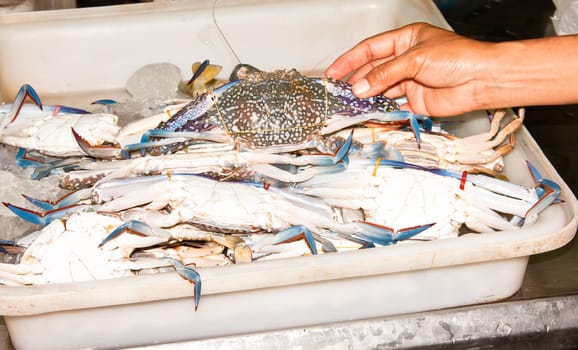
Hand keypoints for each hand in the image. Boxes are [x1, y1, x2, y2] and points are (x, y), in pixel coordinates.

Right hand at [325, 23, 493, 115]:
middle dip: (357, 81)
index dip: (350, 60)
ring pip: (381, 90)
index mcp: (406, 40)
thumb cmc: (458, 58)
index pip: (370, 49)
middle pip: (373, 70)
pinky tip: (369, 114)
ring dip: (367, 97)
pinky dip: (381, 111)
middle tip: (339, 93)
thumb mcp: (414, 59)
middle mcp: (406, 60)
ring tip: (351, 105)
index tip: (333, 72)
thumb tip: (359, 88)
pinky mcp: (416, 101)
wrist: (482, 80)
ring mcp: (411, 81)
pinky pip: (393, 107)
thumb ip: (384, 74)